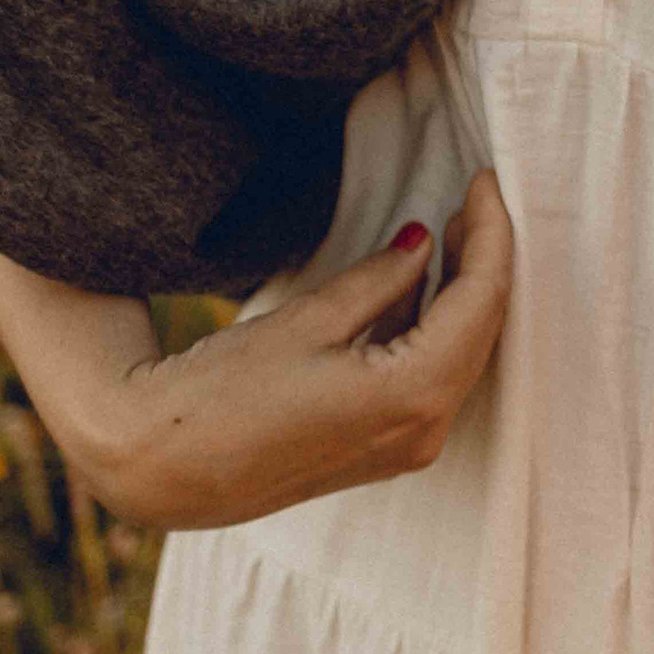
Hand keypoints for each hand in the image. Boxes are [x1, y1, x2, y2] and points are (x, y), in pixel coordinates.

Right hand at [65, 167, 511, 530]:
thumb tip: (422, 242)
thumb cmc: (222, 395)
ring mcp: (405, 449)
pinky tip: (416, 287)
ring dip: (459, 294)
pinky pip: (430, 380)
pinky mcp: (381, 451)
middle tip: (471, 200)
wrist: (161, 470)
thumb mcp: (307, 322)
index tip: (484, 182)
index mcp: (413, 394)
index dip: (492, 234)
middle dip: (482, 260)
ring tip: (451, 231)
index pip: (482, 299)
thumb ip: (378, 281)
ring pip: (460, 355)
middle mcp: (424, 431)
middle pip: (480, 329)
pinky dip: (431, 329)